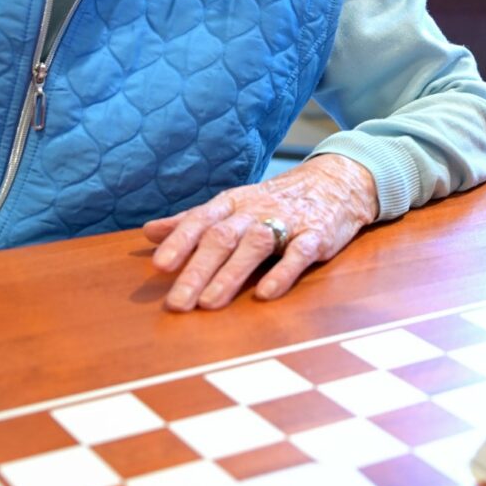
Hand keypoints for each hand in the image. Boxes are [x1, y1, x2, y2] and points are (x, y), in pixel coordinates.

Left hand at [140, 154, 379, 310]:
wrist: (336, 181)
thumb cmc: (276, 200)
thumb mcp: (233, 205)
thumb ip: (193, 221)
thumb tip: (149, 232)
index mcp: (233, 204)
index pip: (201, 221)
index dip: (180, 242)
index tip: (159, 266)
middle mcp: (256, 211)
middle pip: (223, 237)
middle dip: (197, 270)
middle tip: (177, 303)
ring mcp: (288, 222)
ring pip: (255, 245)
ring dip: (230, 274)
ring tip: (209, 303)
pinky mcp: (316, 236)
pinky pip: (298, 254)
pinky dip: (282, 273)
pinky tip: (266, 294)